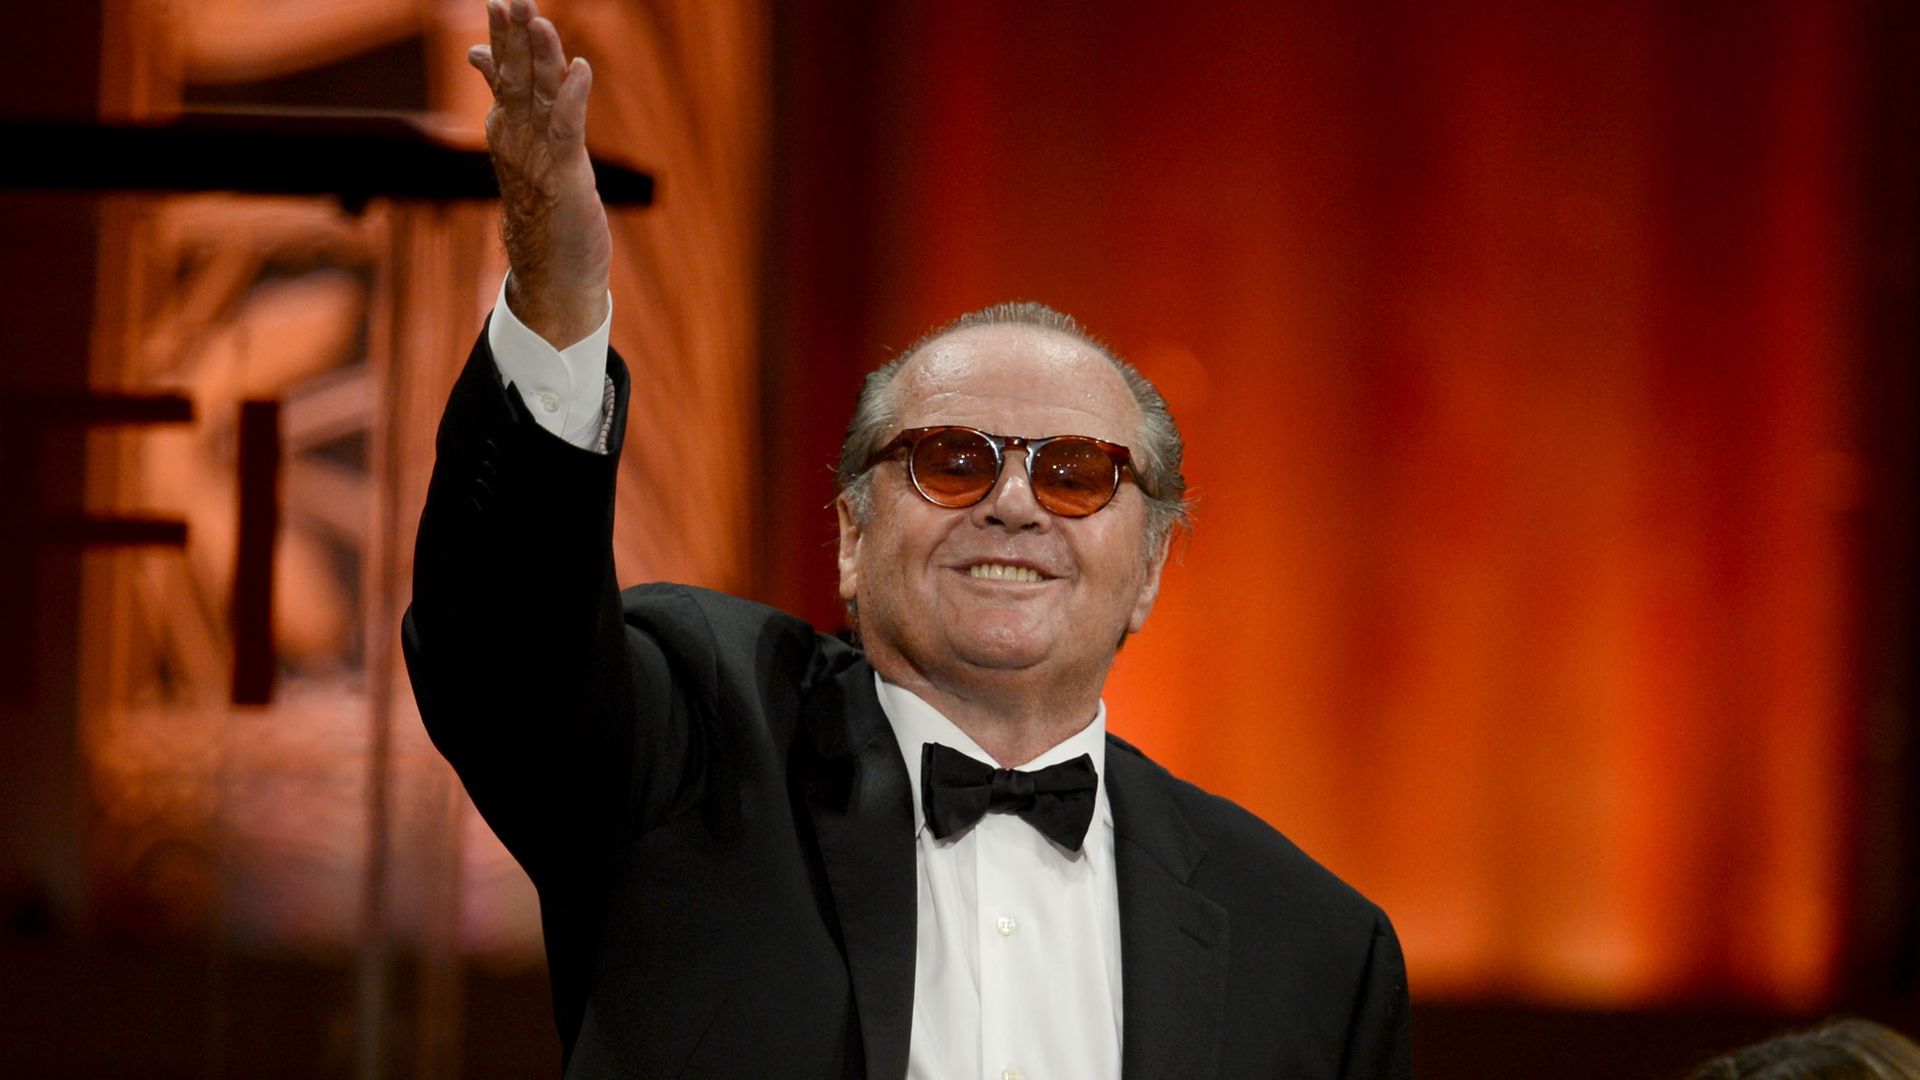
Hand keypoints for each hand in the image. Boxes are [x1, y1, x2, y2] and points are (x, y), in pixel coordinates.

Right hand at [468, 0, 611, 348]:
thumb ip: (512, 105)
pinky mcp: (565, 176)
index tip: (495, 1)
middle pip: (515, 76)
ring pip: (538, 96)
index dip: (501, 38)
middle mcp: (519, 138)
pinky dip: (574, 98)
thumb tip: (481, 63)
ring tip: (540, 20)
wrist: (551, 273)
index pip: (503, 74)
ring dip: (541, 58)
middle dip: (513, 36)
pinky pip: (568, 129)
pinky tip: (581, 70)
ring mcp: (540, 156)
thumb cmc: (543, 211)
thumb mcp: (527, 152)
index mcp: (509, 129)